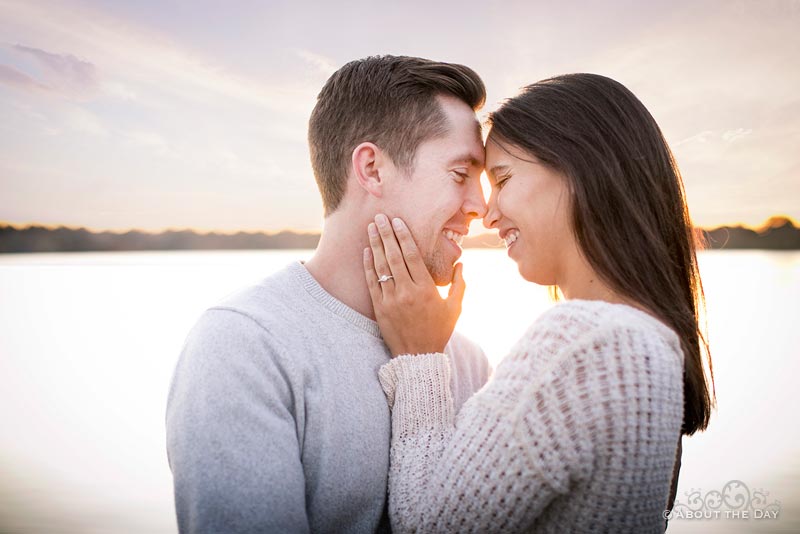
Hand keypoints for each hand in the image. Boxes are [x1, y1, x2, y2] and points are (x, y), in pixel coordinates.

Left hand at [363, 213, 465, 356]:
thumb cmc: (438, 332)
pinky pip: (372, 283)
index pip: (412, 255)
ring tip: (370, 228)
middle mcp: (407, 291)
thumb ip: (459, 284)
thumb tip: (461, 264)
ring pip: (381, 266)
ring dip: (375, 245)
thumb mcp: (455, 308)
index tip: (397, 221)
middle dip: (386, 234)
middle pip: (394, 256)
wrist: (418, 357)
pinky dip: (368, 266)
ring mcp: (391, 300)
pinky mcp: (379, 308)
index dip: (403, 236)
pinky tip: (366, 252)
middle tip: (379, 217)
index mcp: (426, 288)